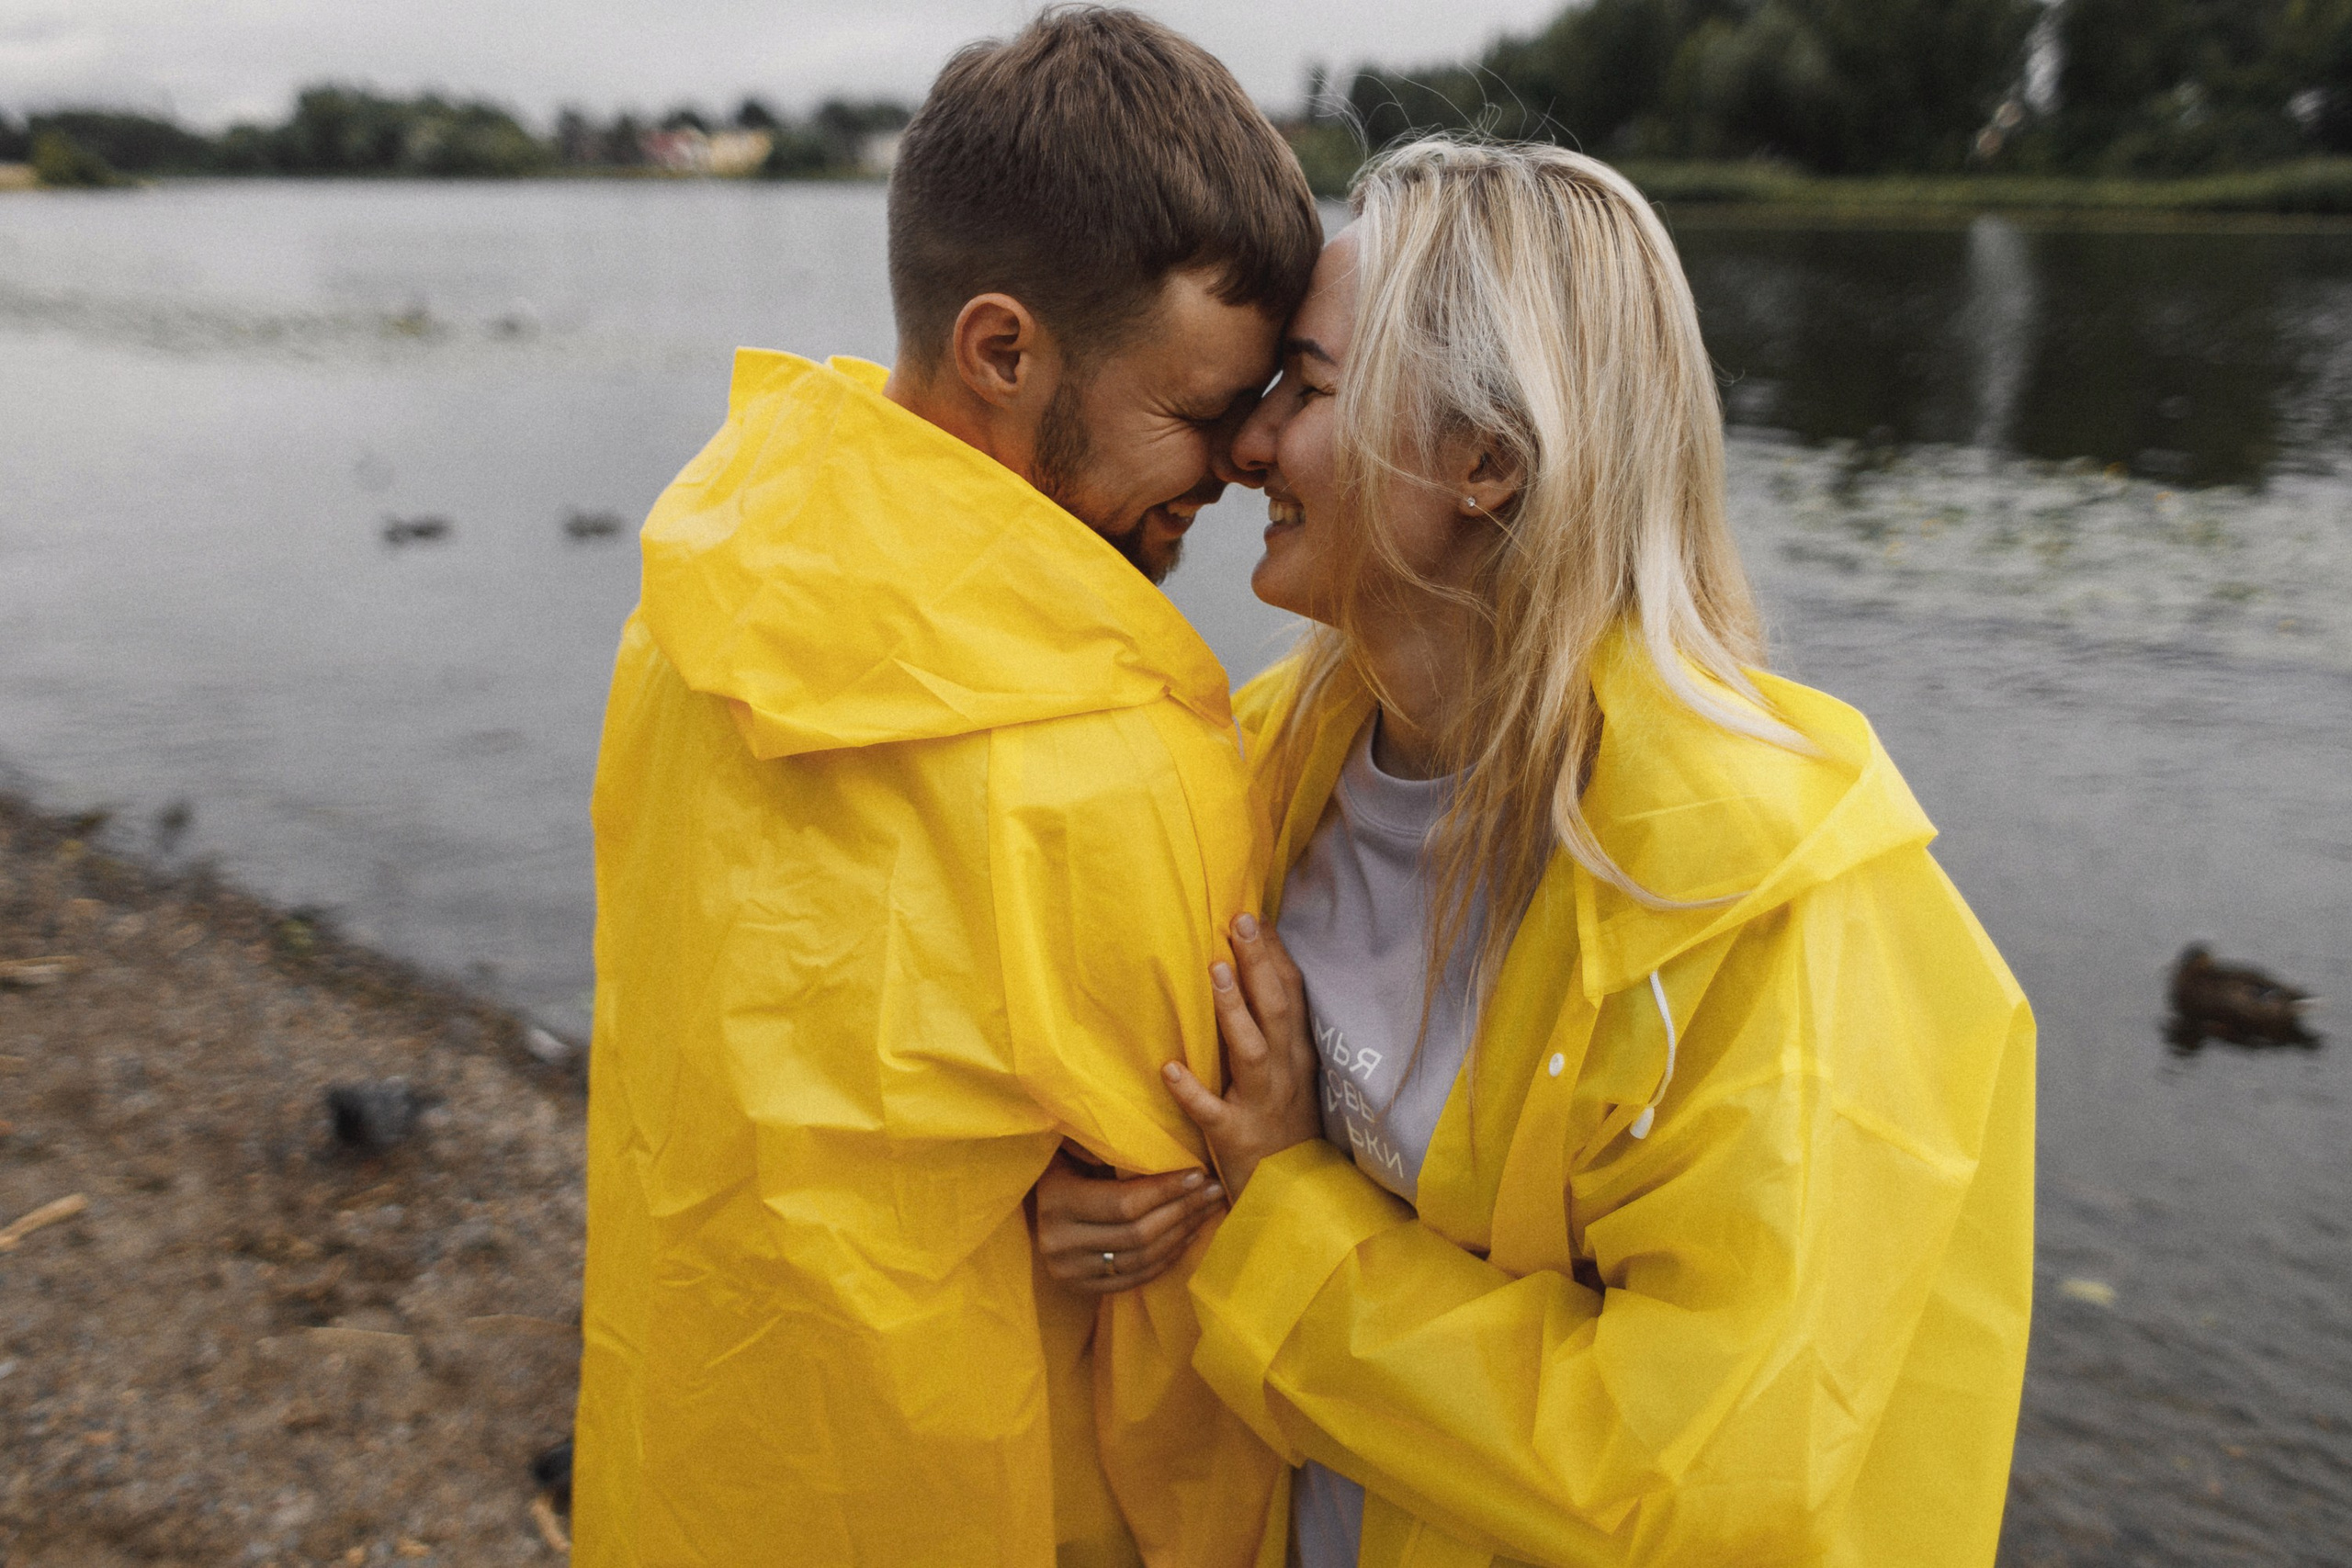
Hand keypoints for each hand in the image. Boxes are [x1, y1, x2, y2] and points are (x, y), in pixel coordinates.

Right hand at [1032, 1148, 1224, 1294]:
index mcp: (1056, 1201)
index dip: (1166, 1190)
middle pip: (1138, 1233)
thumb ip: (1099, 1142)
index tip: (1198, 1173)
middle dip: (1182, 1210)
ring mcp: (1070, 1271)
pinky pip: (1136, 1278)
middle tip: (1213, 1190)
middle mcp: (1058, 1242)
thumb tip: (1140, 1135)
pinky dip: (1168, 1257)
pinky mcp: (1083, 1287)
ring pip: (1141, 1258)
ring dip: (1182, 1233)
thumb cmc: (1064, 1163)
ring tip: (1207, 1209)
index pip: (1125, 1203)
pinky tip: (1189, 1234)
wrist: (1035, 1206)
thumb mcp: (1072, 1146)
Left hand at [1164, 913, 1321, 1197]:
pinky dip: (1191, 1090)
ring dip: (1233, 1010)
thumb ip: (1273, 1032)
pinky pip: (1212, 1112)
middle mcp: (1285, 1074)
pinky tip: (1168, 1069)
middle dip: (1259, 964)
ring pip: (1252, 1052)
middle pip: (1275, 1010)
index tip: (1256, 917)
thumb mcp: (1290, 1075)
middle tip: (1239, 922)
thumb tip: (1254, 976)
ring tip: (1213, 971)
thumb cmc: (1284, 1127)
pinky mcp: (1235, 1137)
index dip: (1276, 955)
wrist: (1294, 1197)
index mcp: (1297, 1055)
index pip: (1291, 996)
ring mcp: (1262, 1104)